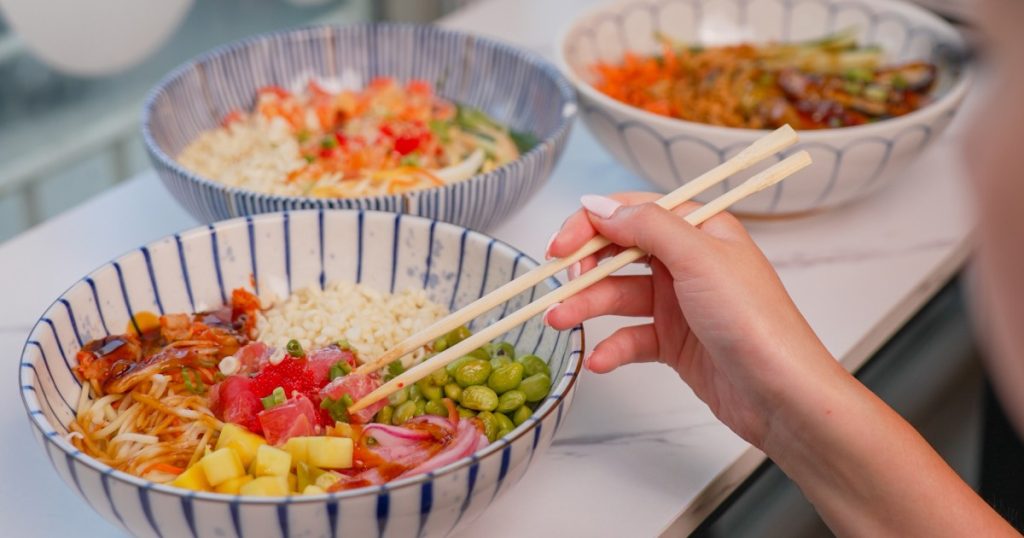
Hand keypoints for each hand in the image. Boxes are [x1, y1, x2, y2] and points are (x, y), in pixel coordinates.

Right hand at [545, 193, 842, 447]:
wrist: (783, 396)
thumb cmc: (756, 322)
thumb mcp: (699, 258)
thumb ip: (646, 225)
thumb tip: (598, 205)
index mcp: (700, 229)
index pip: (633, 212)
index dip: (591, 225)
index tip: (560, 246)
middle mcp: (688, 261)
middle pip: (619, 253)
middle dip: (583, 269)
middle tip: (556, 287)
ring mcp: (679, 303)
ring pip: (617, 296)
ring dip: (586, 307)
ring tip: (559, 322)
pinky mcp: (674, 342)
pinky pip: (630, 337)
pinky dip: (612, 347)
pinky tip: (601, 360)